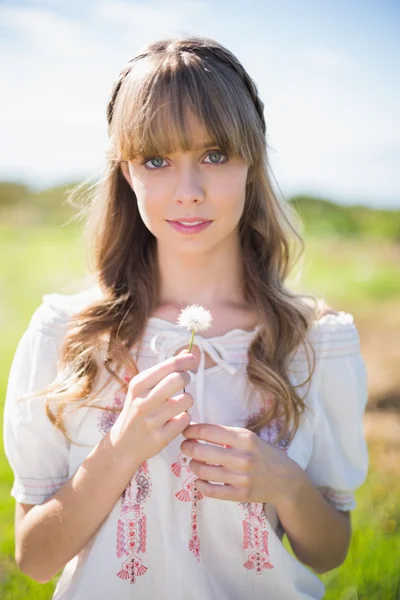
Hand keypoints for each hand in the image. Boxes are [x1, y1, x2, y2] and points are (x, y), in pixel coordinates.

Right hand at [109, 353, 196, 466]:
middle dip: (186, 378)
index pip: (169, 365)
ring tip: (179, 403)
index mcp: (138, 385)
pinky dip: (184, 418)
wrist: (122, 444)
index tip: (192, 360)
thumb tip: (188, 352)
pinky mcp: (160, 438)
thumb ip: (165, 369)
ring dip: (187, 400)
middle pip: (178, 379)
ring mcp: (151, 421)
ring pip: (185, 400)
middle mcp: (142, 401)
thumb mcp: (144, 387)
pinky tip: (175, 419)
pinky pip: (185, 420)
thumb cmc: (138, 409)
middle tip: (183, 382)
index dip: (185, 361)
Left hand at [180, 423, 302, 503]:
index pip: (209, 432)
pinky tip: (199, 481)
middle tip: (185, 447)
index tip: (185, 431)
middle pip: (202, 452)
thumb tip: (197, 431)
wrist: (286, 480)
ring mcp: (241, 477)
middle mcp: (242, 457)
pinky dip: (200, 485)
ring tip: (193, 463)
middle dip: (188, 448)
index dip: (192, 431)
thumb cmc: (264, 454)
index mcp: (244, 438)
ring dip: (193, 466)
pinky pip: (211, 491)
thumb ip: (227, 435)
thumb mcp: (249, 438)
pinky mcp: (240, 495)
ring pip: (203, 472)